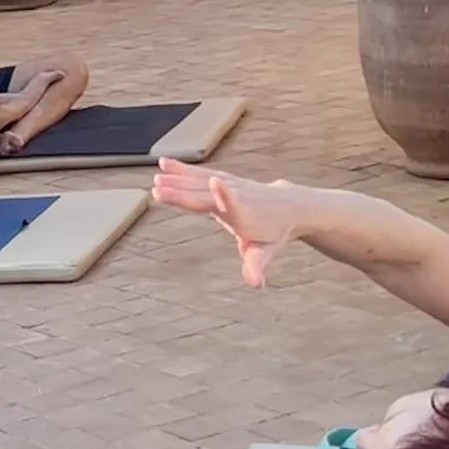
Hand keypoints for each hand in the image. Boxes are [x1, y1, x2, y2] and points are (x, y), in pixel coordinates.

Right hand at [150, 160, 308, 288]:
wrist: (291, 206)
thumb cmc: (275, 233)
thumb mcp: (266, 252)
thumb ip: (257, 266)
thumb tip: (256, 284)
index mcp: (246, 215)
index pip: (234, 205)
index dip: (225, 195)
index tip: (215, 182)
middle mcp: (236, 196)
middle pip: (205, 194)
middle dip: (183, 191)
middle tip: (158, 190)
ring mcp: (229, 185)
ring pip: (201, 181)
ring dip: (178, 179)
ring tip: (157, 178)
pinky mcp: (224, 179)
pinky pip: (201, 174)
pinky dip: (182, 169)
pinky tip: (165, 164)